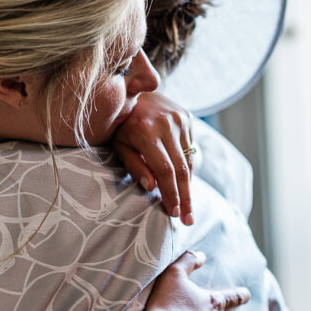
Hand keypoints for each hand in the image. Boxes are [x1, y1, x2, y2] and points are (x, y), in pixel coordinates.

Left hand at [112, 91, 195, 224]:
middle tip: (188, 220)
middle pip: (182, 169)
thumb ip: (134, 165)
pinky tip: (184, 184)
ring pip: (190, 161)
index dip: (170, 193)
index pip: (164, 170)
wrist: (134, 90)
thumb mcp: (118, 144)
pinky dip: (188, 168)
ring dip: (189, 186)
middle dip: (185, 198)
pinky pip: (192, 149)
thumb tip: (151, 188)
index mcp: (147, 131)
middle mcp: (167, 124)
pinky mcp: (188, 118)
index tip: (173, 213)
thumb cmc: (120, 123)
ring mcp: (181, 119)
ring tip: (187, 208)